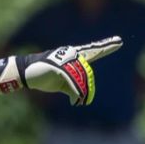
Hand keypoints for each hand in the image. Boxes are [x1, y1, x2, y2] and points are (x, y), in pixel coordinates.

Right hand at [0, 36, 122, 104]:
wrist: (25, 73)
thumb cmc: (42, 76)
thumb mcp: (61, 84)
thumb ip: (72, 88)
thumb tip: (79, 98)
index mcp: (73, 58)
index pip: (93, 52)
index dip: (106, 46)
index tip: (120, 42)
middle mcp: (71, 56)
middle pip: (87, 72)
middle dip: (87, 87)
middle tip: (85, 98)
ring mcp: (64, 61)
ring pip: (81, 78)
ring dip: (83, 92)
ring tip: (81, 101)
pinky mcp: (57, 67)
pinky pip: (72, 81)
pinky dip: (76, 92)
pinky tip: (77, 101)